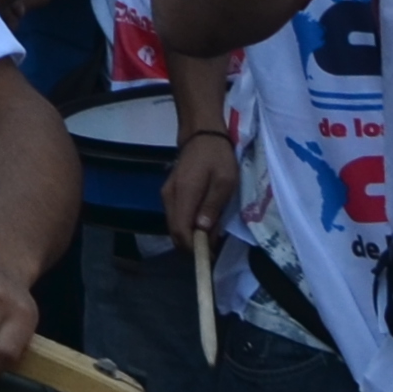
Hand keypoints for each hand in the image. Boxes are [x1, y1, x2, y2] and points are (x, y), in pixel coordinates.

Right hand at [161, 129, 242, 252]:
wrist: (201, 134)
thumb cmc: (217, 156)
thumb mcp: (225, 181)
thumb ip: (212, 206)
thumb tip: (203, 231)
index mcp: (184, 194)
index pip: (181, 230)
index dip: (193, 248)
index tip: (210, 256)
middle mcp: (170, 197)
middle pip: (174, 231)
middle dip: (192, 246)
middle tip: (213, 250)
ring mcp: (167, 194)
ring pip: (174, 225)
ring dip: (190, 236)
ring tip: (212, 237)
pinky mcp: (170, 192)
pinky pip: (176, 216)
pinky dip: (187, 226)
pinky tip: (203, 223)